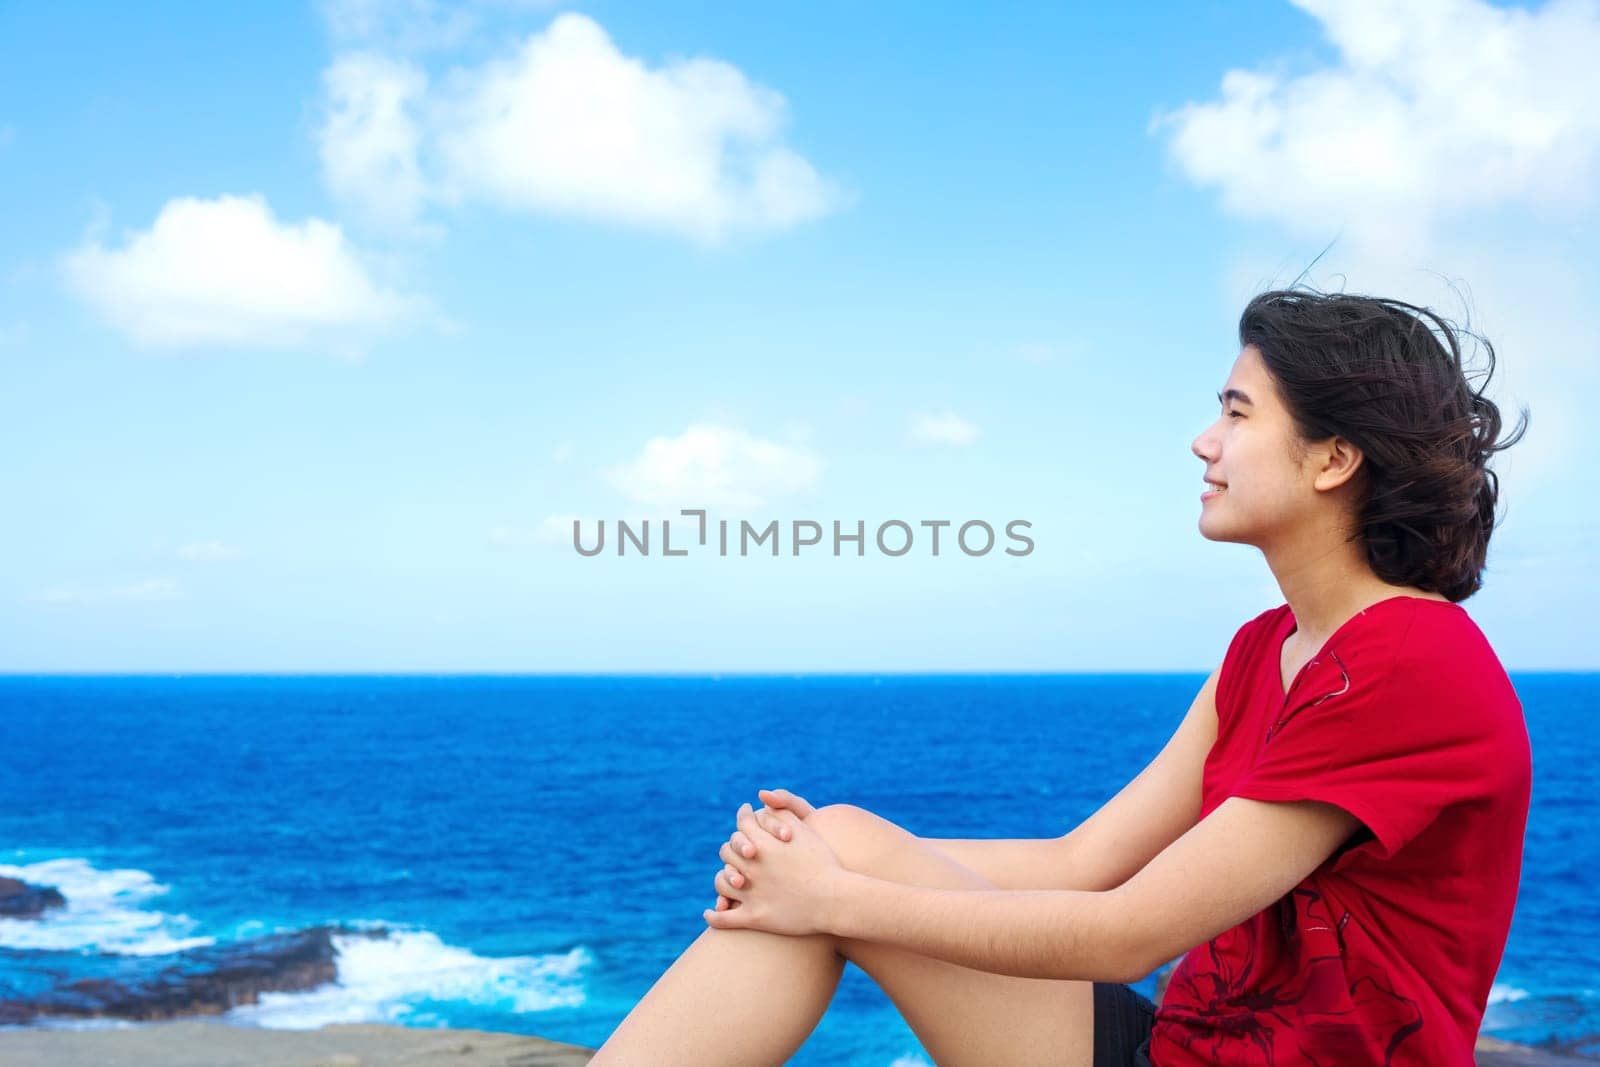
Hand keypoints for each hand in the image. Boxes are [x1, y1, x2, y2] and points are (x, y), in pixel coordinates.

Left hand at [703, 802, 843, 936]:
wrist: (834, 899)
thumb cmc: (823, 863)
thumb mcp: (805, 830)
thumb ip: (782, 811)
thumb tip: (763, 799)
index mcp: (762, 843)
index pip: (742, 824)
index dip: (743, 817)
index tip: (744, 814)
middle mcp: (751, 866)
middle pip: (728, 851)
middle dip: (732, 848)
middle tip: (738, 849)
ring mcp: (750, 893)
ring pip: (722, 883)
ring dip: (723, 879)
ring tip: (728, 879)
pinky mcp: (754, 917)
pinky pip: (724, 918)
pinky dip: (715, 915)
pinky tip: (713, 912)